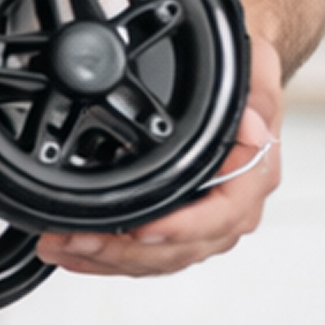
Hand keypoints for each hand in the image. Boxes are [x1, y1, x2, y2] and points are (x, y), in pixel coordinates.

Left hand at [33, 33, 282, 276]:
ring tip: (65, 247)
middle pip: (183, 246)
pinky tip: (77, 253)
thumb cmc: (243, 76)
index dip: (183, 228)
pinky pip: (149, 251)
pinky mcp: (180, 221)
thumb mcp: (256, 67)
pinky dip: (112, 257)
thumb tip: (252, 123)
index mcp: (252, 174)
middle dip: (127, 251)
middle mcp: (231, 204)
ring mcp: (205, 217)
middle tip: (81, 240)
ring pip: (161, 255)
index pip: (223, 215)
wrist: (239, 79)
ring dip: (111, 258)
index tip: (143, 230)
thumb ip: (259, 92)